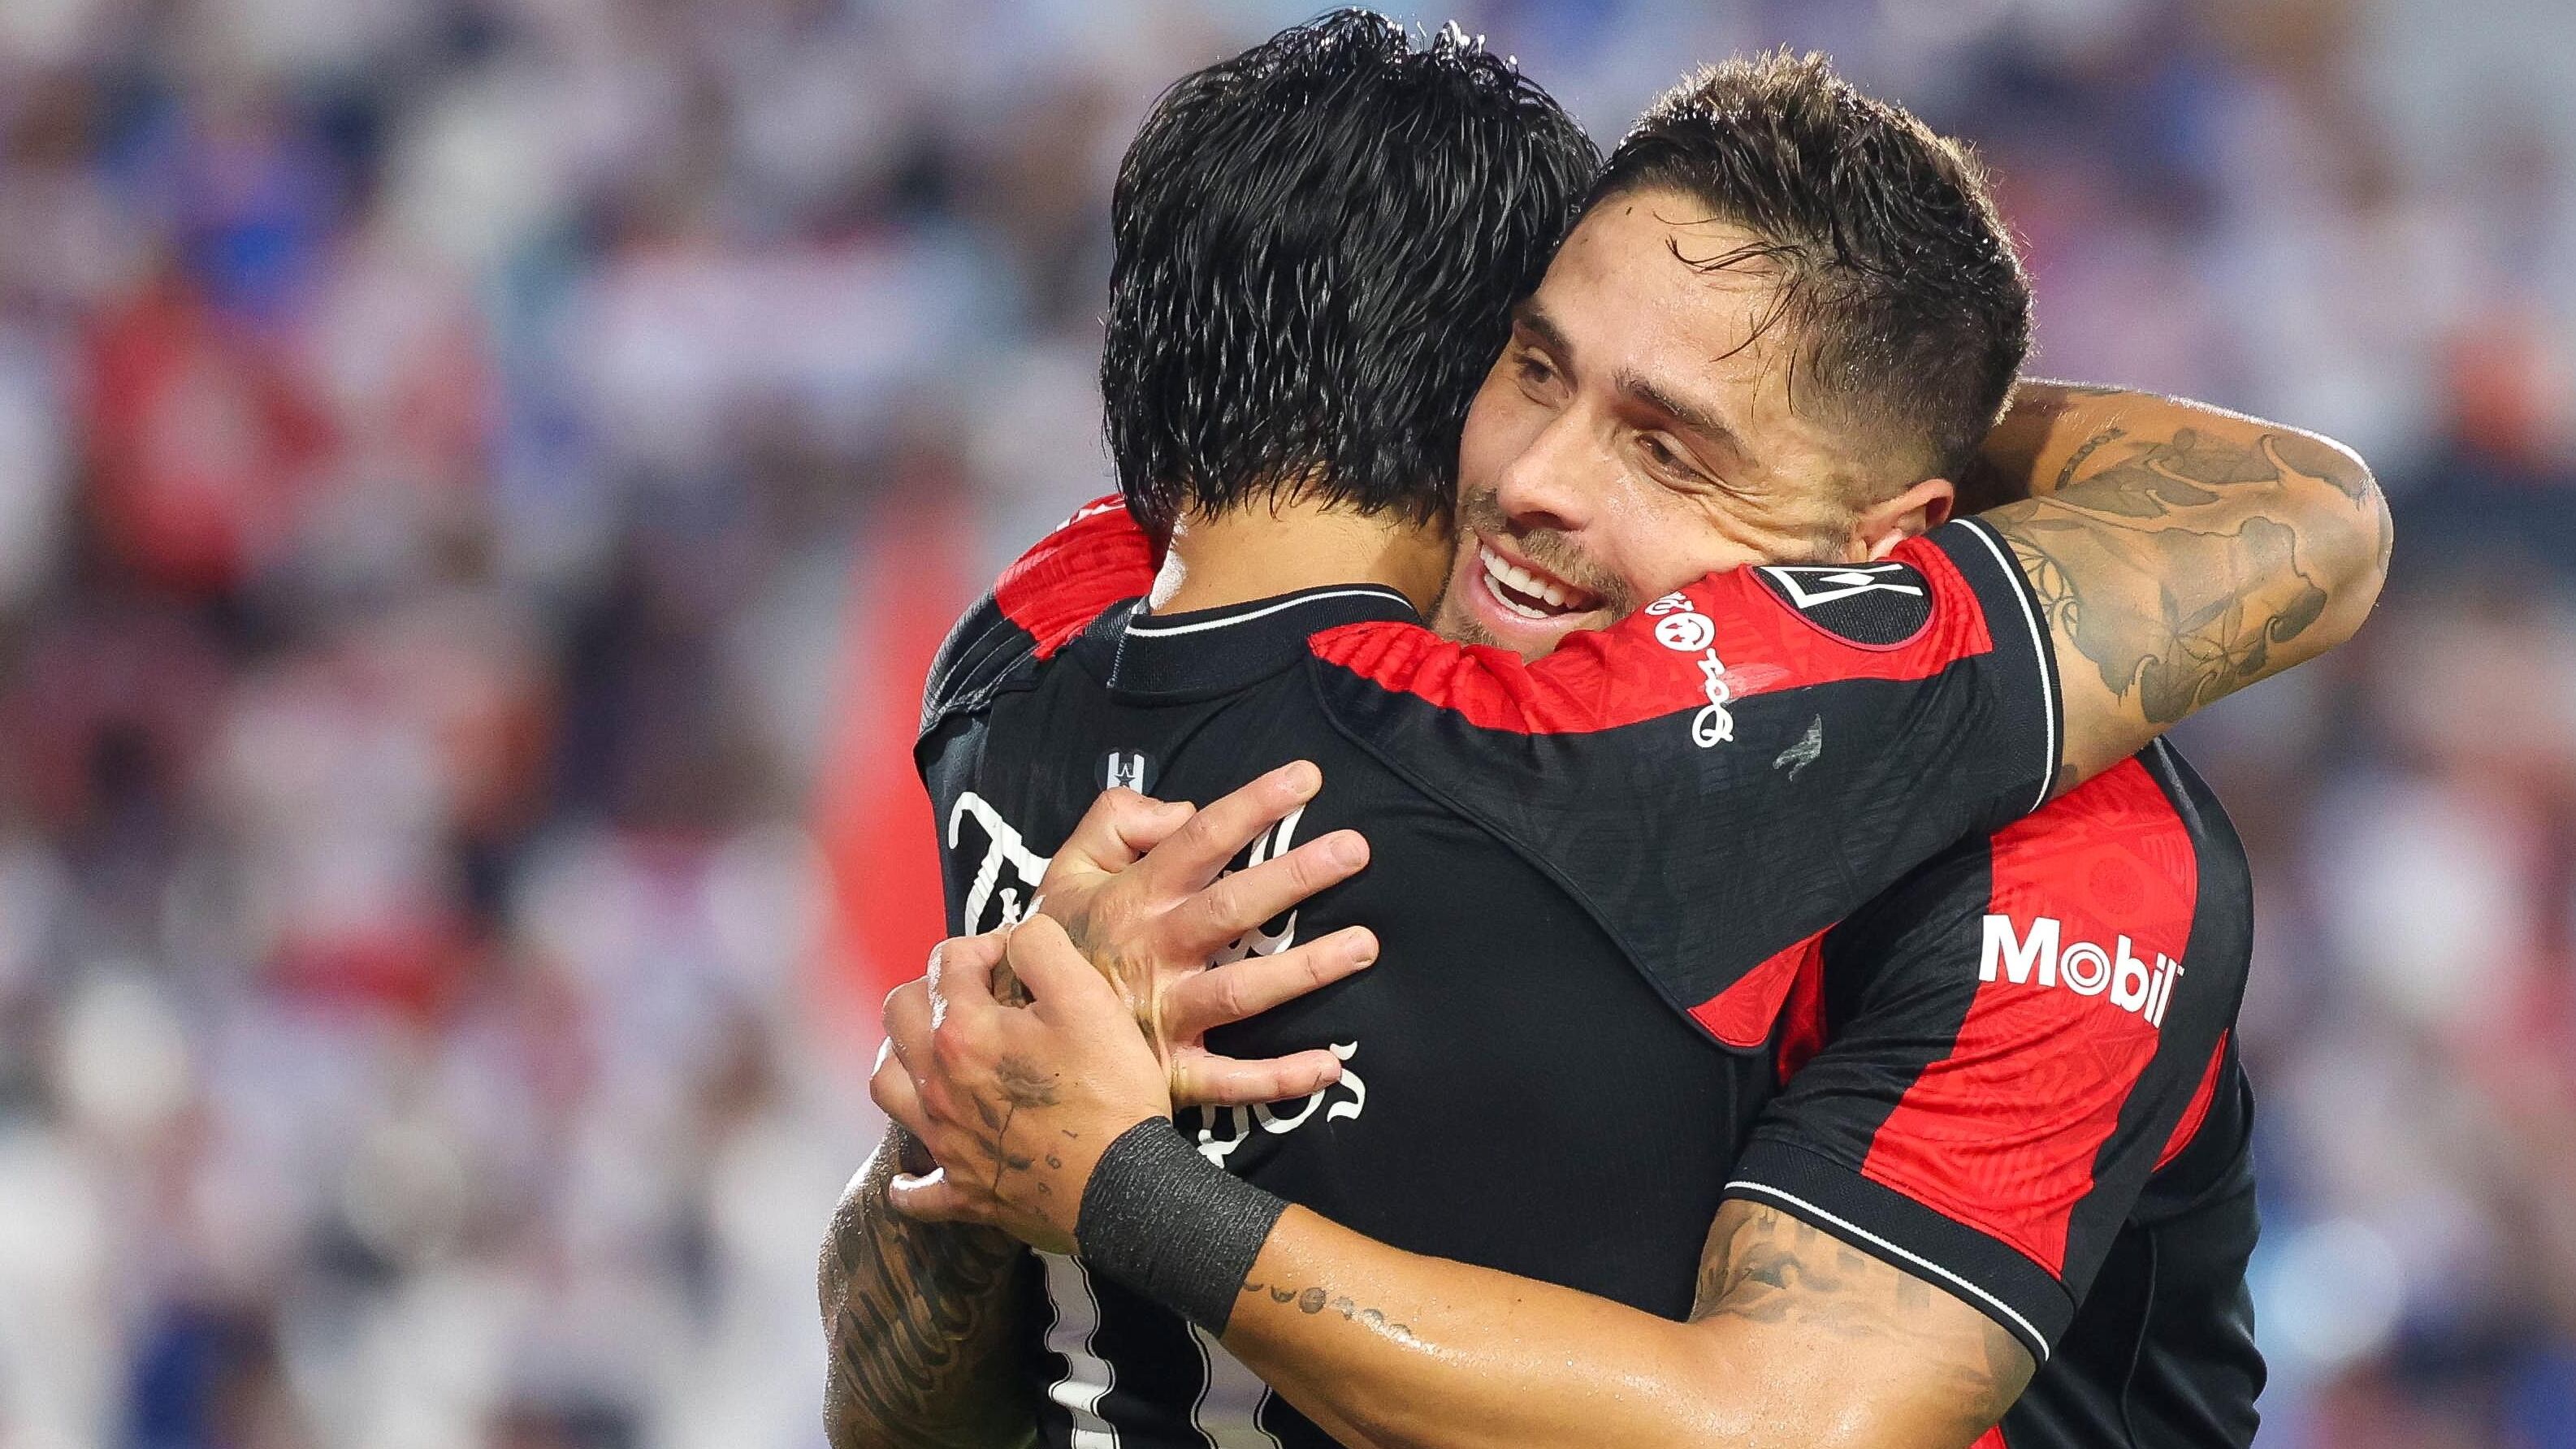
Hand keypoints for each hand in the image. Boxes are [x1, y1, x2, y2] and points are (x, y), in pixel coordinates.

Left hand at [871, 917, 1170, 1252]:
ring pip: (887, 1086)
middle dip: (931, 988)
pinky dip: (912, 1179)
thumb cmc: (1111, 1094)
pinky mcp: (963, 1190)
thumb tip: (1016, 937)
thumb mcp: (1089, 998)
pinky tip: (923, 1168)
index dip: (984, 945)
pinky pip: (915, 1191)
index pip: (948, 960)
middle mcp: (938, 1084)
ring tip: (933, 1053)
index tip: (1017, 956)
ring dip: (901, 1059)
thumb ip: (1043, 948)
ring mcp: (945, 1140)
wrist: (1124, 1188)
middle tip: (975, 993)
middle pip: (898, 1014)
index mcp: (963, 1032)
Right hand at [1038, 761, 1378, 1105]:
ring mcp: (1163, 1014)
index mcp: (1133, 898)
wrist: (1008, 1032)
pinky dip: (1277, 1079)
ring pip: (1241, 991)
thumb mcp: (1066, 869)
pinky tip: (1330, 1064)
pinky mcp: (1169, 1072)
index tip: (1307, 779)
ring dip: (1304, 970)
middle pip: (1230, 908)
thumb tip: (1181, 809)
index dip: (1252, 806)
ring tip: (1364, 944)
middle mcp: (1155, 951)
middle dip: (1292, 877)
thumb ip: (1116, 822)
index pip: (1199, 841)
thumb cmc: (1056, 944)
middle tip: (1355, 850)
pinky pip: (1227, 1080)